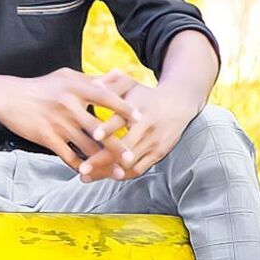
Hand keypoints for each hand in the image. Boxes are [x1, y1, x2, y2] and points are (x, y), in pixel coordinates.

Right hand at [0, 67, 142, 173]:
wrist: (9, 98)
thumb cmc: (41, 86)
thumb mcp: (66, 77)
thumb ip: (93, 79)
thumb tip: (119, 74)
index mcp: (75, 88)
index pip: (105, 98)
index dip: (124, 108)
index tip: (140, 118)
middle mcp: (68, 106)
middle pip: (99, 129)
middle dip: (117, 145)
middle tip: (133, 157)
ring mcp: (58, 124)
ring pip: (86, 147)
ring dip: (103, 162)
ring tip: (118, 172)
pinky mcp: (47, 139)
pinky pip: (69, 157)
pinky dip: (81, 167)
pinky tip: (91, 173)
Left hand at [78, 69, 198, 182]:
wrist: (178, 105)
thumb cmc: (146, 94)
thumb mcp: (130, 83)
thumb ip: (111, 83)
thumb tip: (93, 83)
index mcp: (137, 109)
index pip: (122, 120)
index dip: (108, 128)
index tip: (94, 135)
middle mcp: (146, 128)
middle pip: (124, 148)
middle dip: (102, 160)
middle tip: (82, 168)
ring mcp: (153, 143)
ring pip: (129, 164)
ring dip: (108, 172)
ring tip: (87, 177)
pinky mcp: (158, 154)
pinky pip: (138, 170)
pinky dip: (121, 175)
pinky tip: (104, 176)